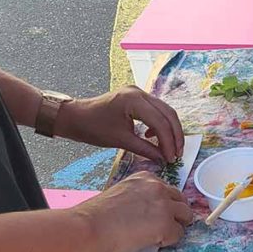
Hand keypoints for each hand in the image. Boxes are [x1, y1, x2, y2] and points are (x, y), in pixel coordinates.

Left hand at [57, 85, 183, 162]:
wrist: (74, 116)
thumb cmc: (92, 127)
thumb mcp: (120, 140)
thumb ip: (145, 148)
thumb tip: (163, 159)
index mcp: (133, 100)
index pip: (160, 122)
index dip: (169, 142)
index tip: (172, 158)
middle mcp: (139, 92)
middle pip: (168, 113)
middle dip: (175, 135)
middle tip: (178, 153)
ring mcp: (138, 93)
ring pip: (165, 111)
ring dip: (170, 130)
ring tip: (171, 148)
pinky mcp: (136, 97)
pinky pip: (156, 110)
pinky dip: (160, 124)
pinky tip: (153, 136)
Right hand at [73, 172, 193, 251]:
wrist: (89, 227)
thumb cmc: (96, 215)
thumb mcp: (121, 193)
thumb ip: (140, 197)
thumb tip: (149, 211)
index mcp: (146, 178)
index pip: (168, 190)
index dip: (164, 204)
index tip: (155, 214)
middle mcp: (158, 187)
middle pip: (181, 201)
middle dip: (175, 214)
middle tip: (163, 227)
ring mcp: (164, 205)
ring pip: (186, 216)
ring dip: (175, 227)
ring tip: (158, 236)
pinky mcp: (166, 225)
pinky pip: (178, 234)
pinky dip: (168, 241)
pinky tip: (151, 242)